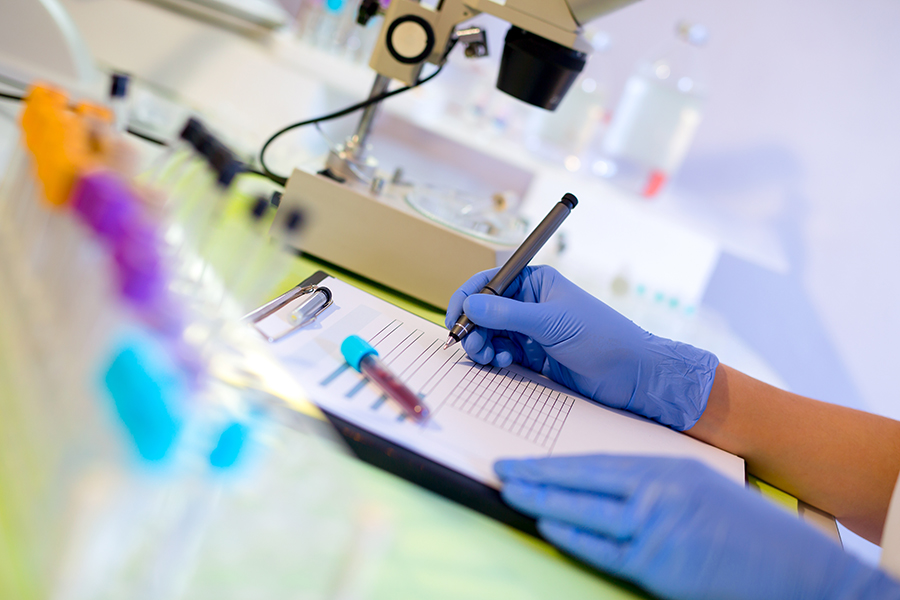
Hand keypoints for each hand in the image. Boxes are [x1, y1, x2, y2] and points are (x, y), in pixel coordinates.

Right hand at [445, 266, 716, 429]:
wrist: (632, 374)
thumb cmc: (600, 337)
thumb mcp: (551, 322)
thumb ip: (508, 314)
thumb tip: (470, 305)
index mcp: (536, 282)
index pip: (491, 280)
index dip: (468, 296)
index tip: (455, 317)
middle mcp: (530, 303)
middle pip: (486, 310)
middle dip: (474, 327)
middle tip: (471, 346)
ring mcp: (532, 330)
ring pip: (492, 334)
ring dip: (483, 344)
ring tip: (488, 357)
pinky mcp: (534, 355)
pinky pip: (503, 352)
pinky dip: (497, 358)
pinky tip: (505, 363)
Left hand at [495, 455, 899, 599]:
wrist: (797, 566)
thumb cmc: (745, 528)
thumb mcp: (697, 487)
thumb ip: (650, 485)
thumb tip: (597, 488)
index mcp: (666, 467)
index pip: (593, 462)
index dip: (552, 464)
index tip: (521, 462)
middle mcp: (658, 491)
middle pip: (581, 480)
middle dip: (535, 476)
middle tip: (499, 470)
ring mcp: (658, 526)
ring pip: (585, 509)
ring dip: (542, 500)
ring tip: (509, 493)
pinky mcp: (660, 563)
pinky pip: (604, 548)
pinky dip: (573, 536)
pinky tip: (547, 525)